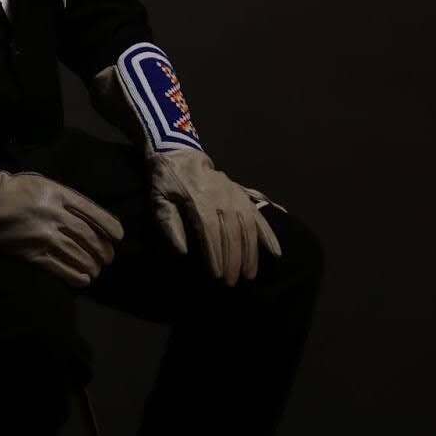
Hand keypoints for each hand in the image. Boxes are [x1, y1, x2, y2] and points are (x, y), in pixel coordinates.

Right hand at [0, 169, 123, 287]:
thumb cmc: (12, 191)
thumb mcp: (42, 184)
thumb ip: (64, 198)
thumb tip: (88, 217)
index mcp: (57, 193)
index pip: (92, 211)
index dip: (109, 225)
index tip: (119, 236)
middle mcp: (53, 213)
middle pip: (88, 236)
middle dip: (102, 249)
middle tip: (108, 257)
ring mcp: (43, 235)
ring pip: (77, 253)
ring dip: (91, 264)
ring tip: (96, 270)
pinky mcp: (31, 253)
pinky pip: (59, 268)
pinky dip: (75, 275)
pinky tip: (83, 279)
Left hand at [150, 148, 283, 285]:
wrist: (180, 153)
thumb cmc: (166, 180)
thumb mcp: (159, 199)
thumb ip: (169, 224)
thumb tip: (183, 251)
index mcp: (200, 200)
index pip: (211, 232)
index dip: (216, 255)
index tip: (217, 276)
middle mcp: (222, 198)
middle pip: (232, 233)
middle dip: (233, 260)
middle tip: (233, 282)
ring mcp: (236, 196)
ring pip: (248, 228)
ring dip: (251, 253)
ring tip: (250, 274)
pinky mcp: (242, 196)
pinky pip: (259, 216)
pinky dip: (269, 234)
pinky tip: (276, 252)